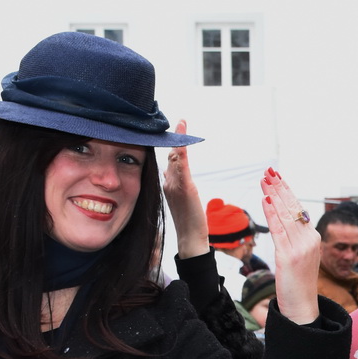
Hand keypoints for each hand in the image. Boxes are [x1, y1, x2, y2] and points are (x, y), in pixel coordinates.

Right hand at [162, 122, 208, 257]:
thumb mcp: (182, 199)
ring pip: (175, 158)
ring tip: (182, 122)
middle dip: (174, 137)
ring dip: (179, 140)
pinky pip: (181, 167)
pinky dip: (182, 152)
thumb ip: (177, 185)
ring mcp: (175, 185)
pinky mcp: (184, 188)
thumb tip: (173, 172)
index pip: (169, 160)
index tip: (177, 127)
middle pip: (171, 155)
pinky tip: (184, 141)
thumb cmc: (188, 221)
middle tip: (181, 119)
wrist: (189, 238)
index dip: (172, 144)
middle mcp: (169, 182)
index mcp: (168, 184)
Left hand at [262, 168, 321, 323]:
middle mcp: (309, 239)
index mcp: (313, 238)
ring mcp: (300, 248)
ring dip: (274, 195)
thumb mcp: (299, 256)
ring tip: (264, 180)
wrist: (303, 307)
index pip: (299, 208)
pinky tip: (265, 200)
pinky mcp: (289, 257)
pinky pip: (278, 230)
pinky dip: (271, 213)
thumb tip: (283, 221)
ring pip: (285, 215)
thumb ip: (293, 238)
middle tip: (269, 171)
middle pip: (293, 207)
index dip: (287, 191)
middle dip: (280, 187)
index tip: (277, 177)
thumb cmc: (298, 284)